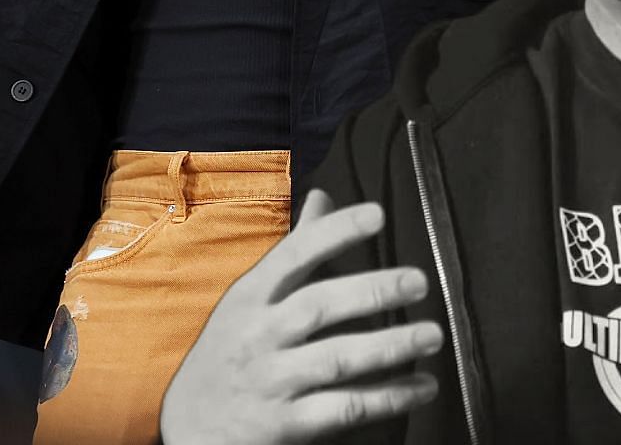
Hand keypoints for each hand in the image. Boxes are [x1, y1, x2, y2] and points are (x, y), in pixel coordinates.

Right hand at [159, 189, 445, 444]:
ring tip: (431, 334)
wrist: (189, 427)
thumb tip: (323, 197)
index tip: (377, 215)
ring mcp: (271, 381)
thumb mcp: (247, 298)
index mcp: (250, 298)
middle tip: (418, 282)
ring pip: (336, 358)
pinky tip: (422, 387)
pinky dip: (388, 397)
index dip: (335, 232)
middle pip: (319, 306)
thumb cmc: (229, 351)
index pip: (293, 255)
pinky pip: (344, 407)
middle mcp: (258, 335)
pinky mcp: (285, 424)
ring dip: (390, 345)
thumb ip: (293, 249)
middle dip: (372, 290)